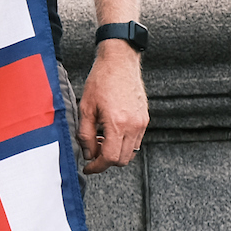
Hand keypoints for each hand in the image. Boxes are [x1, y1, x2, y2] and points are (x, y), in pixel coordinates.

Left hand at [76, 45, 148, 174]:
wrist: (120, 62)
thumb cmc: (101, 80)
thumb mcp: (85, 108)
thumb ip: (85, 134)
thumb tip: (88, 153)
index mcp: (117, 123)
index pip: (109, 158)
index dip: (97, 167)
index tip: (88, 168)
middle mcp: (134, 125)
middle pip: (122, 159)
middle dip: (105, 161)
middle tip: (92, 152)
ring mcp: (142, 122)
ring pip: (130, 152)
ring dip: (115, 152)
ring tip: (100, 139)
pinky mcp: (145, 118)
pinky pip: (136, 141)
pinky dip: (123, 143)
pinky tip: (111, 132)